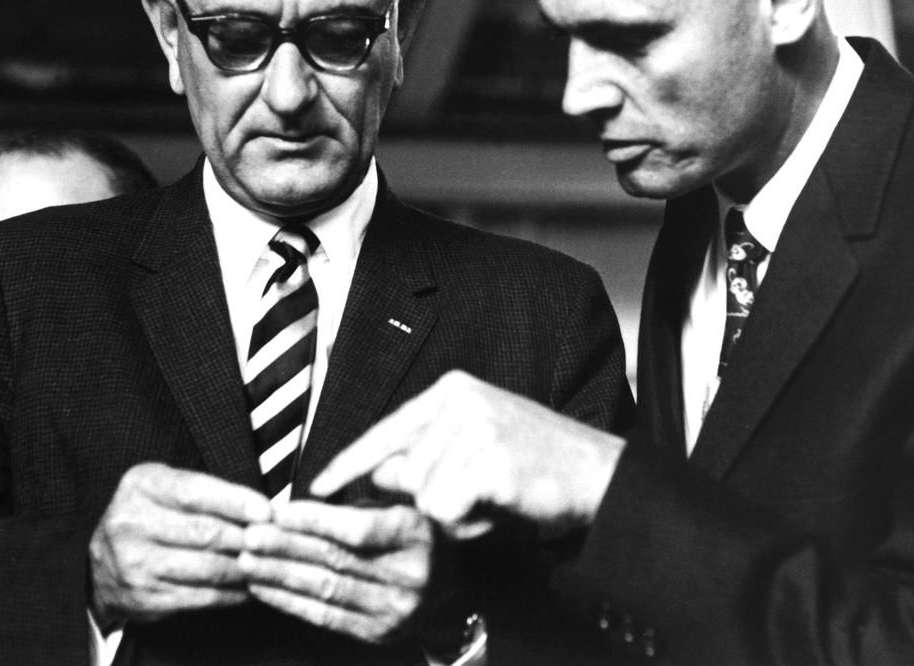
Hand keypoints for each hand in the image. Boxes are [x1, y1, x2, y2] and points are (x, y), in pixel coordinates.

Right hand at [89, 462, 272, 625]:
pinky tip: (249, 587)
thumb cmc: (150, 516)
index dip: (235, 502)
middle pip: (205, 532)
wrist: (99, 565)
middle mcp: (131, 524)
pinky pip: (200, 597)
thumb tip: (264, 509)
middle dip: (247, 537)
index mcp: (141, 486)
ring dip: (245, 568)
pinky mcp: (144, 598)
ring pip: (207, 568)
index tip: (266, 511)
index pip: (194, 493)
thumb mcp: (167, 488)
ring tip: (268, 563)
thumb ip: (208, 491)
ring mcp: (134, 564)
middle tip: (276, 540)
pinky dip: (232, 594)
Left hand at [238, 501, 433, 643]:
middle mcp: (410, 576)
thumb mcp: (409, 502)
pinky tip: (264, 587)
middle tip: (251, 533)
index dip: (316, 521)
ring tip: (248, 558)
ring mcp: (395, 609)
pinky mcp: (378, 633)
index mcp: (418, 535)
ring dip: (279, 574)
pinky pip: (325, 616)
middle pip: (336, 559)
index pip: (359, 530)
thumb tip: (321, 486)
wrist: (450, 592)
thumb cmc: (419, 536)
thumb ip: (372, 491)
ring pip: (325, 588)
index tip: (280, 511)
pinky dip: (289, 601)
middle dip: (286, 546)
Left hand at [311, 370, 626, 538]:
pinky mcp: (488, 460)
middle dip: (432, 499)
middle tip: (482, 492)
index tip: (316, 487)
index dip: (348, 463)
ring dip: (455, 513)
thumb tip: (376, 477)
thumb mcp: (473, 448)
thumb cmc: (535, 466)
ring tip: (495, 497)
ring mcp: (474, 427)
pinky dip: (470, 523)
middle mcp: (459, 400)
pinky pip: (446, 511)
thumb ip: (423, 455)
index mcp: (452, 389)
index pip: (385, 430)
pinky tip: (500, 506)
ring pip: (422, 496)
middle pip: (402, 473)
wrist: (597, 476)